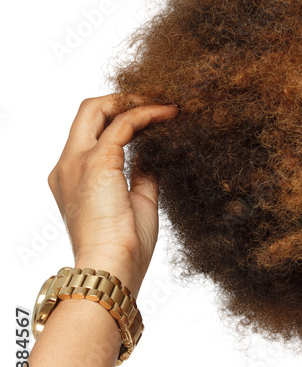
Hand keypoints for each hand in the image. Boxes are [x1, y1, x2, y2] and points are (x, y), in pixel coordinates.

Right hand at [47, 95, 178, 294]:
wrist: (112, 267)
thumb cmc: (125, 247)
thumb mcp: (136, 204)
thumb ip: (141, 177)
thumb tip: (154, 159)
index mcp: (72, 178)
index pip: (90, 133)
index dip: (119, 118)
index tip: (151, 117)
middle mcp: (67, 165)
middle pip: (87, 111)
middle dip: (122, 99)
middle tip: (156, 100)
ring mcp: (77, 162)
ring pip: (98, 109)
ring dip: (135, 101)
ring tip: (165, 104)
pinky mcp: (97, 162)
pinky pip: (123, 124)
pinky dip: (147, 113)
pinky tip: (169, 114)